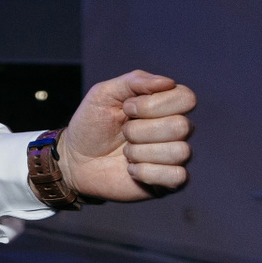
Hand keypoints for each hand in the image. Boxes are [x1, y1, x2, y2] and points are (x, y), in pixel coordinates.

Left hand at [56, 70, 195, 201]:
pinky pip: (177, 176)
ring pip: (180, 151)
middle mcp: (176, 129)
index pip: (186, 98)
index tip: (127, 108)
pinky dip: (146, 172)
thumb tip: (168, 82)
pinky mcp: (169, 181)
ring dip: (140, 152)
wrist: (75, 160)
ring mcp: (174, 156)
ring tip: (126, 153)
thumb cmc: (91, 124)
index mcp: (166, 105)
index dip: (153, 104)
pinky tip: (131, 170)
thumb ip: (135, 81)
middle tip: (123, 133)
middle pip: (182, 126)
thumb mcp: (104, 94)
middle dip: (140, 130)